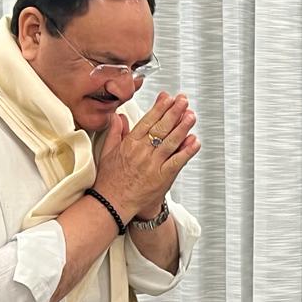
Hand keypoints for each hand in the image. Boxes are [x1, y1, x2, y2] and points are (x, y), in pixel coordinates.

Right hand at [94, 92, 200, 219]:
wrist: (112, 203)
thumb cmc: (110, 180)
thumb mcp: (107, 152)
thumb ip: (115, 132)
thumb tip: (119, 116)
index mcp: (129, 144)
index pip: (147, 121)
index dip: (159, 108)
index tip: (167, 97)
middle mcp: (142, 152)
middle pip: (161, 128)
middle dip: (174, 112)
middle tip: (183, 100)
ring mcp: (153, 165)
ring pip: (171, 142)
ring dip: (183, 127)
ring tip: (191, 115)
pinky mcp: (162, 177)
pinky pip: (177, 161)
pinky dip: (187, 151)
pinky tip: (194, 141)